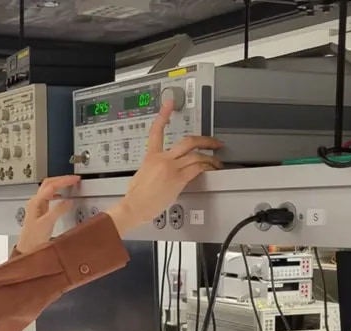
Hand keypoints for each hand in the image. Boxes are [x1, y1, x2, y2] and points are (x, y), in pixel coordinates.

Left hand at [16, 175, 79, 253]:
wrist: (27, 247)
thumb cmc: (33, 238)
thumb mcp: (48, 223)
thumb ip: (58, 210)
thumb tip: (68, 201)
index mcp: (36, 202)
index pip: (51, 185)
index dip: (64, 181)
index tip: (75, 179)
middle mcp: (35, 202)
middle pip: (48, 183)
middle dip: (61, 179)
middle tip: (74, 179)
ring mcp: (37, 206)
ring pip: (48, 189)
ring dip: (59, 184)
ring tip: (70, 183)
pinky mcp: (40, 211)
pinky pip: (49, 197)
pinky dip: (57, 193)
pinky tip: (62, 196)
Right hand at [105, 100, 223, 234]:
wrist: (134, 206)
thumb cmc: (135, 196)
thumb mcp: (141, 175)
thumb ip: (154, 167)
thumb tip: (162, 168)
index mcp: (151, 156)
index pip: (156, 131)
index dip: (163, 115)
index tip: (169, 104)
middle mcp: (162, 159)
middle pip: (188, 142)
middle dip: (205, 140)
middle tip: (213, 142)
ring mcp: (171, 168)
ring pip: (197, 155)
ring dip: (210, 158)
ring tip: (216, 161)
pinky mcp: (178, 180)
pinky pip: (197, 168)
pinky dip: (207, 167)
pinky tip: (211, 169)